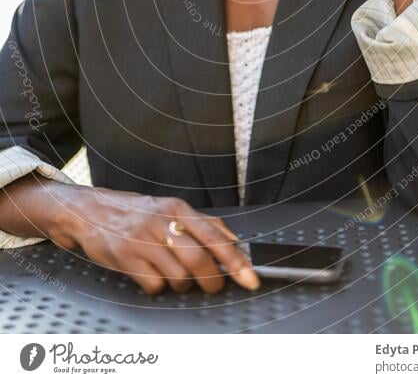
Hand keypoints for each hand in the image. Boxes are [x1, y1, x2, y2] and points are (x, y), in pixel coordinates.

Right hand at [50, 186, 259, 294]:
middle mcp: (162, 222)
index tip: (250, 279)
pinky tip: (151, 274)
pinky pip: (154, 286)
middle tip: (212, 285)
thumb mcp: (170, 208)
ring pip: (179, 277)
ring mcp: (143, 241)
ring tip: (173, 273)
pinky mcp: (126, 259)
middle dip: (211, 281)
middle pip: (199, 261)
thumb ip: (203, 224)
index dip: (236, 261)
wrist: (90, 211)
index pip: (215, 237)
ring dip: (182, 284)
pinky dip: (158, 287)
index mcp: (178, 208)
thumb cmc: (136, 212)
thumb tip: (234, 242)